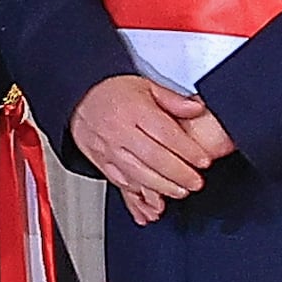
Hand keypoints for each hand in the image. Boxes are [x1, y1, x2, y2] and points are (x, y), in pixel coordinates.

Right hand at [69, 71, 221, 219]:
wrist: (78, 100)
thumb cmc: (113, 94)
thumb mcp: (144, 86)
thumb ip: (172, 98)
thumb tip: (196, 108)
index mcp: (134, 110)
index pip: (165, 134)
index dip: (187, 150)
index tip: (203, 161)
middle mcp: (119, 131)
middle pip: (153, 158)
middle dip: (179, 174)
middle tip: (195, 182)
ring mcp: (108, 148)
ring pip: (138, 174)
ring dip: (162, 186)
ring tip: (180, 191)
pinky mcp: (101, 162)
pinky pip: (120, 181)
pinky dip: (138, 191)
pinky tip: (153, 196)